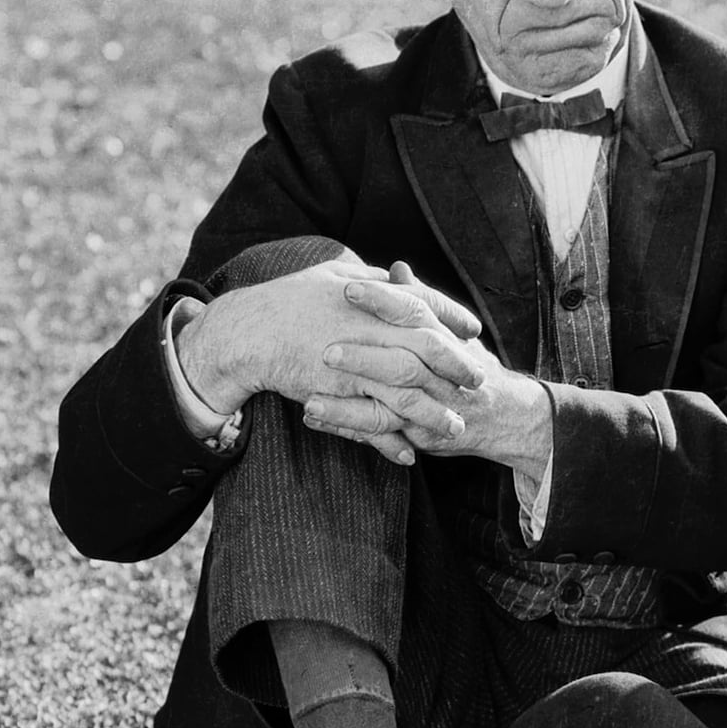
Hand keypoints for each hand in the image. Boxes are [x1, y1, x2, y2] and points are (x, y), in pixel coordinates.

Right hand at [177, 254, 482, 417]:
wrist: (247, 331)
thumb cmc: (288, 298)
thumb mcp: (335, 274)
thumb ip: (373, 277)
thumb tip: (400, 273)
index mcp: (375, 299)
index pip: (427, 307)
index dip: (454, 318)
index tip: (474, 329)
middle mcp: (373, 331)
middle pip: (430, 350)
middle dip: (459, 367)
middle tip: (480, 381)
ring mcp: (358, 364)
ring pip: (409, 394)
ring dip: (435, 414)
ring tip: (456, 430)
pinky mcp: (339, 393)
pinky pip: (371, 422)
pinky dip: (390, 441)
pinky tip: (408, 454)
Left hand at [308, 311, 552, 476]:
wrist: (507, 415)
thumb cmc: (470, 366)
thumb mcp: (454, 332)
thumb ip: (423, 301)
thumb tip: (397, 268)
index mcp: (448, 337)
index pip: (419, 311)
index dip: (386, 300)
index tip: (350, 289)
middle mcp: (444, 370)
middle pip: (407, 356)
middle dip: (365, 351)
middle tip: (325, 345)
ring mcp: (435, 403)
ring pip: (395, 395)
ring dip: (351, 393)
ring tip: (307, 388)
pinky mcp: (422, 431)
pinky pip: (381, 428)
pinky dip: (345, 421)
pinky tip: (311, 413)